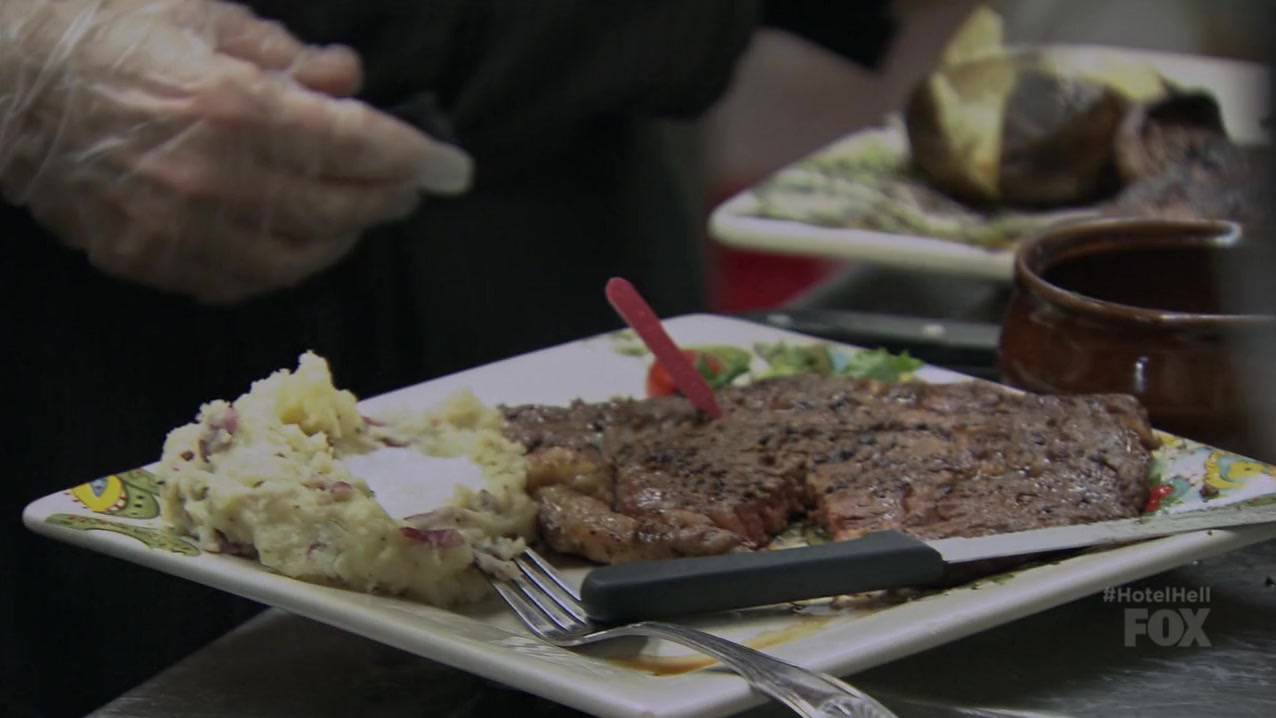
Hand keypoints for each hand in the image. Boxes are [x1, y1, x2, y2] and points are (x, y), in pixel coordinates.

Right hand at [0, 0, 472, 302]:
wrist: (12, 88)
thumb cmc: (111, 35)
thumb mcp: (204, 16)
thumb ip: (287, 54)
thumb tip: (350, 79)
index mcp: (237, 105)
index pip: (358, 144)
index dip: (416, 159)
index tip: (456, 171)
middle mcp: (220, 176)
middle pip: (342, 207)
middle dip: (389, 197)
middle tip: (408, 186)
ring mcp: (187, 227)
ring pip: (303, 256)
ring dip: (347, 236)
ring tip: (361, 211)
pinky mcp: (157, 259)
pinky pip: (247, 281)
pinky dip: (290, 265)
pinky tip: (304, 242)